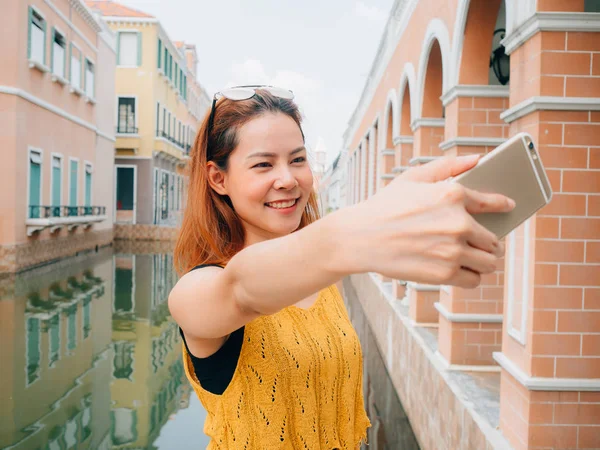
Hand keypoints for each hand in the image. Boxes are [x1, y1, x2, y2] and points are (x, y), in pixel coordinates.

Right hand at [346, 155, 513, 288]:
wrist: (361, 237)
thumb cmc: (385, 206)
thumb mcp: (413, 177)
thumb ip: (448, 166)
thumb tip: (477, 159)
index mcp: (453, 195)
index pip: (492, 203)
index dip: (503, 206)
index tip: (509, 208)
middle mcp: (458, 223)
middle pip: (493, 240)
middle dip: (488, 242)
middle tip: (478, 243)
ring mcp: (453, 250)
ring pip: (489, 262)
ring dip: (482, 261)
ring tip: (472, 259)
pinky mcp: (444, 273)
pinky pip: (474, 280)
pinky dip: (470, 277)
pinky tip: (459, 270)